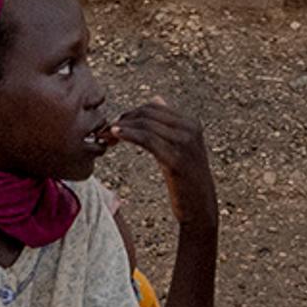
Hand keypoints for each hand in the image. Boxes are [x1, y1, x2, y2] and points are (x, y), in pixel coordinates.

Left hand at [104, 99, 215, 232]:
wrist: (200, 208)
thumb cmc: (187, 180)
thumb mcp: (180, 147)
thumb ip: (168, 125)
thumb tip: (156, 99)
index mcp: (191, 123)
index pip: (154, 107)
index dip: (131, 113)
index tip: (115, 124)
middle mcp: (190, 129)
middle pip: (148, 113)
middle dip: (124, 119)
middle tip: (106, 131)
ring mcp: (185, 143)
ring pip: (146, 125)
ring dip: (122, 128)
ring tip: (106, 136)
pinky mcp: (176, 160)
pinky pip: (148, 140)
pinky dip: (129, 135)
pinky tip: (115, 137)